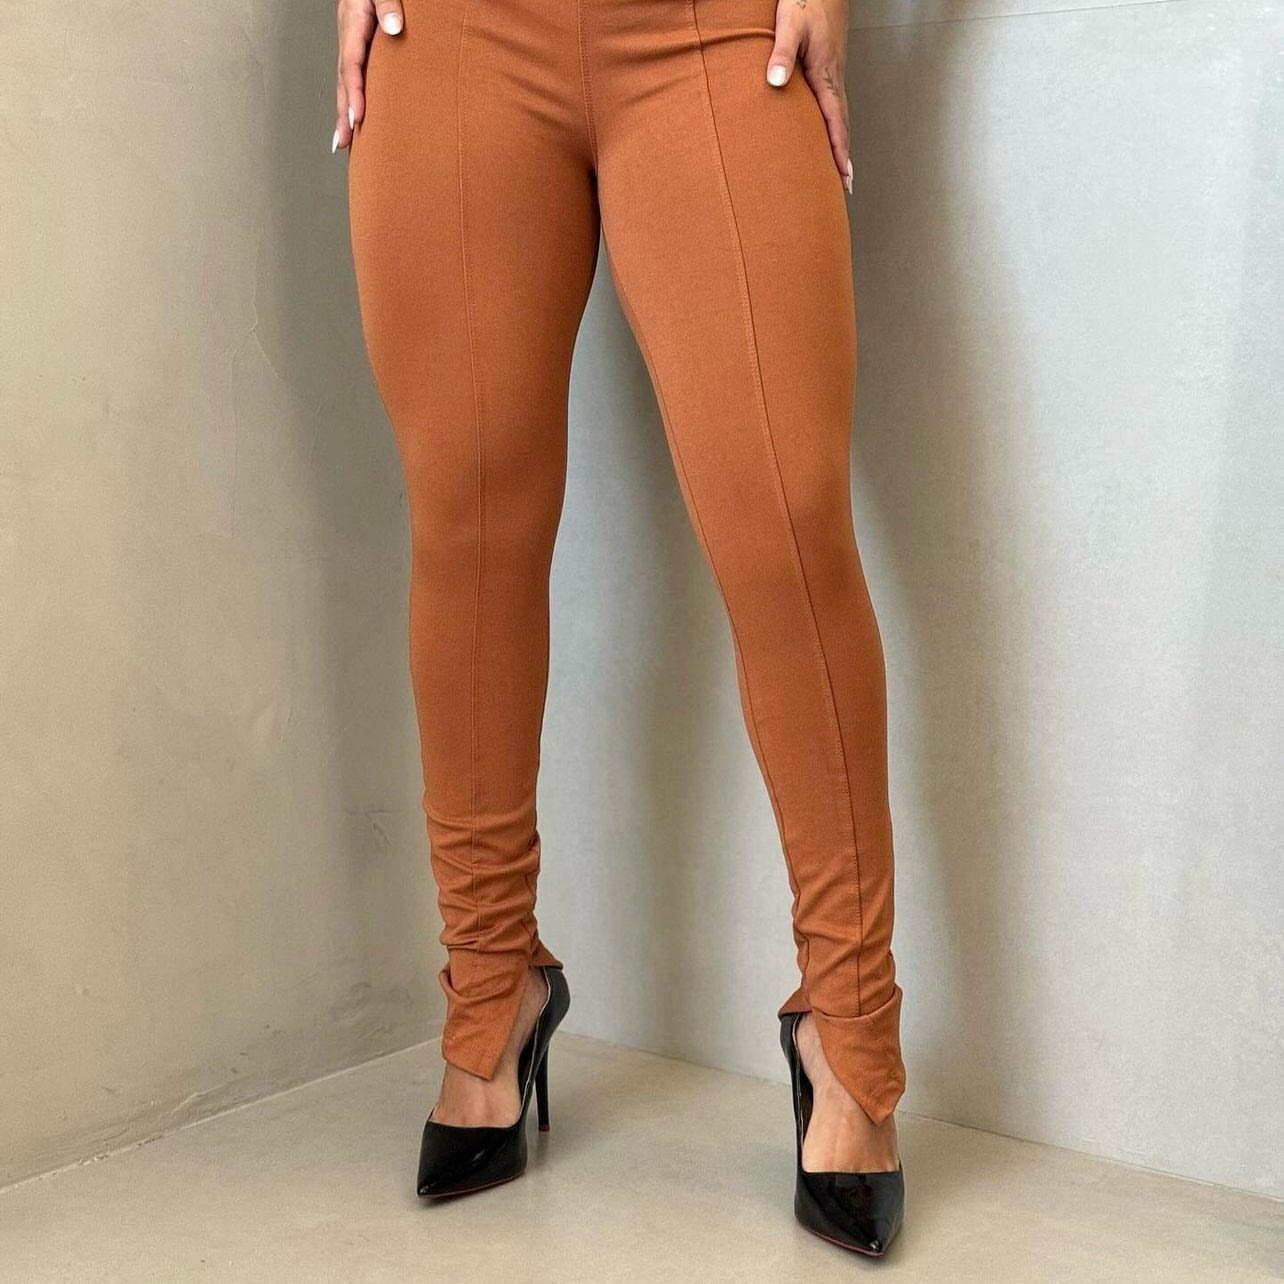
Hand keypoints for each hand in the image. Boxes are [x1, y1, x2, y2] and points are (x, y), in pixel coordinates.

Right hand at [333, 0, 404, 152]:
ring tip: (344, 141)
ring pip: (346, 82)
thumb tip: (393, 28)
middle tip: (342, 143)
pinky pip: (353, 76)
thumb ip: (387, 4)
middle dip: (342, 113)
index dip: (355, 93)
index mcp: (353, 24)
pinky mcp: (359, 45)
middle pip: (343, 81)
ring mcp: (351, 42)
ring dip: (344, 112)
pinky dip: (352, 98)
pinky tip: (355, 117)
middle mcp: (348, 37)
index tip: (358, 118)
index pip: (352, 65)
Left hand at [764, 0, 852, 193]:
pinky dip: (835, 125)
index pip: (835, 121)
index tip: (843, 177)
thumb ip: (781, 52)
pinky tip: (829, 133)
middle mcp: (833, 78)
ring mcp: (833, 73)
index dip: (839, 151)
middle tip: (845, 185)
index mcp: (825, 74)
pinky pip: (833, 105)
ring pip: (839, 116)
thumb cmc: (806, 0)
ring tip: (840, 168)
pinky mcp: (828, 67)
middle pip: (842, 125)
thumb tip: (775, 82)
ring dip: (840, 143)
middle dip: (843, 156)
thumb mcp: (789, 24)